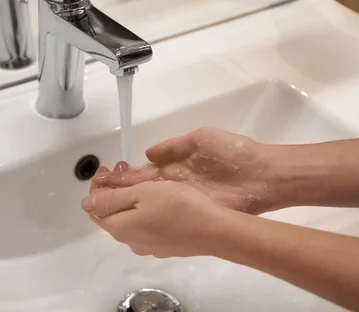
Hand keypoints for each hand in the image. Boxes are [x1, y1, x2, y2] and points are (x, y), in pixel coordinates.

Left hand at [81, 180, 230, 257]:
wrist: (215, 230)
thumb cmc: (177, 206)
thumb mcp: (140, 194)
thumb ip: (111, 199)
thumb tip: (86, 204)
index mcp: (119, 228)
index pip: (95, 209)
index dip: (96, 187)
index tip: (107, 168)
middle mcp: (130, 241)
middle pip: (111, 214)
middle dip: (112, 190)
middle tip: (122, 167)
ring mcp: (149, 246)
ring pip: (129, 219)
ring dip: (128, 199)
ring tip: (140, 178)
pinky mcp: (165, 246)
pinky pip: (145, 225)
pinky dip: (143, 209)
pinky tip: (156, 198)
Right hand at [94, 127, 278, 213]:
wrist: (263, 175)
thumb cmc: (233, 153)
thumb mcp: (200, 138)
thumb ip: (173, 146)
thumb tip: (147, 154)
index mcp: (173, 165)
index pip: (140, 173)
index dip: (122, 175)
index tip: (102, 176)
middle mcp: (173, 185)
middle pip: (138, 190)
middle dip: (116, 191)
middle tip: (94, 192)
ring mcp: (181, 200)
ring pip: (147, 204)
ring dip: (125, 205)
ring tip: (102, 206)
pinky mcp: (192, 212)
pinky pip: (165, 214)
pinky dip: (146, 217)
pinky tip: (128, 220)